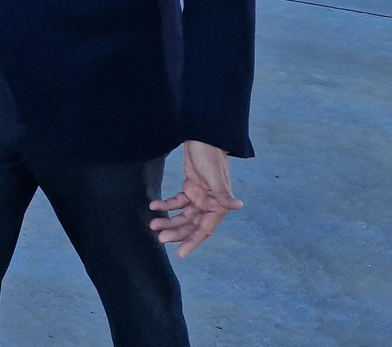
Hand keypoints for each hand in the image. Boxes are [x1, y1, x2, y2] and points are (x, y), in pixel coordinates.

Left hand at [148, 140, 242, 257]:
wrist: (202, 138)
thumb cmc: (211, 157)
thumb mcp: (215, 176)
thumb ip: (224, 194)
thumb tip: (238, 206)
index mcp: (218, 206)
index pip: (204, 230)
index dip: (192, 242)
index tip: (180, 254)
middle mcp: (209, 205)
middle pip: (190, 225)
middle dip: (176, 232)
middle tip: (159, 238)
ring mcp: (199, 197)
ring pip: (182, 215)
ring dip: (168, 220)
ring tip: (153, 224)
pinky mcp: (189, 188)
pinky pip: (176, 201)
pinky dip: (165, 204)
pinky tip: (154, 206)